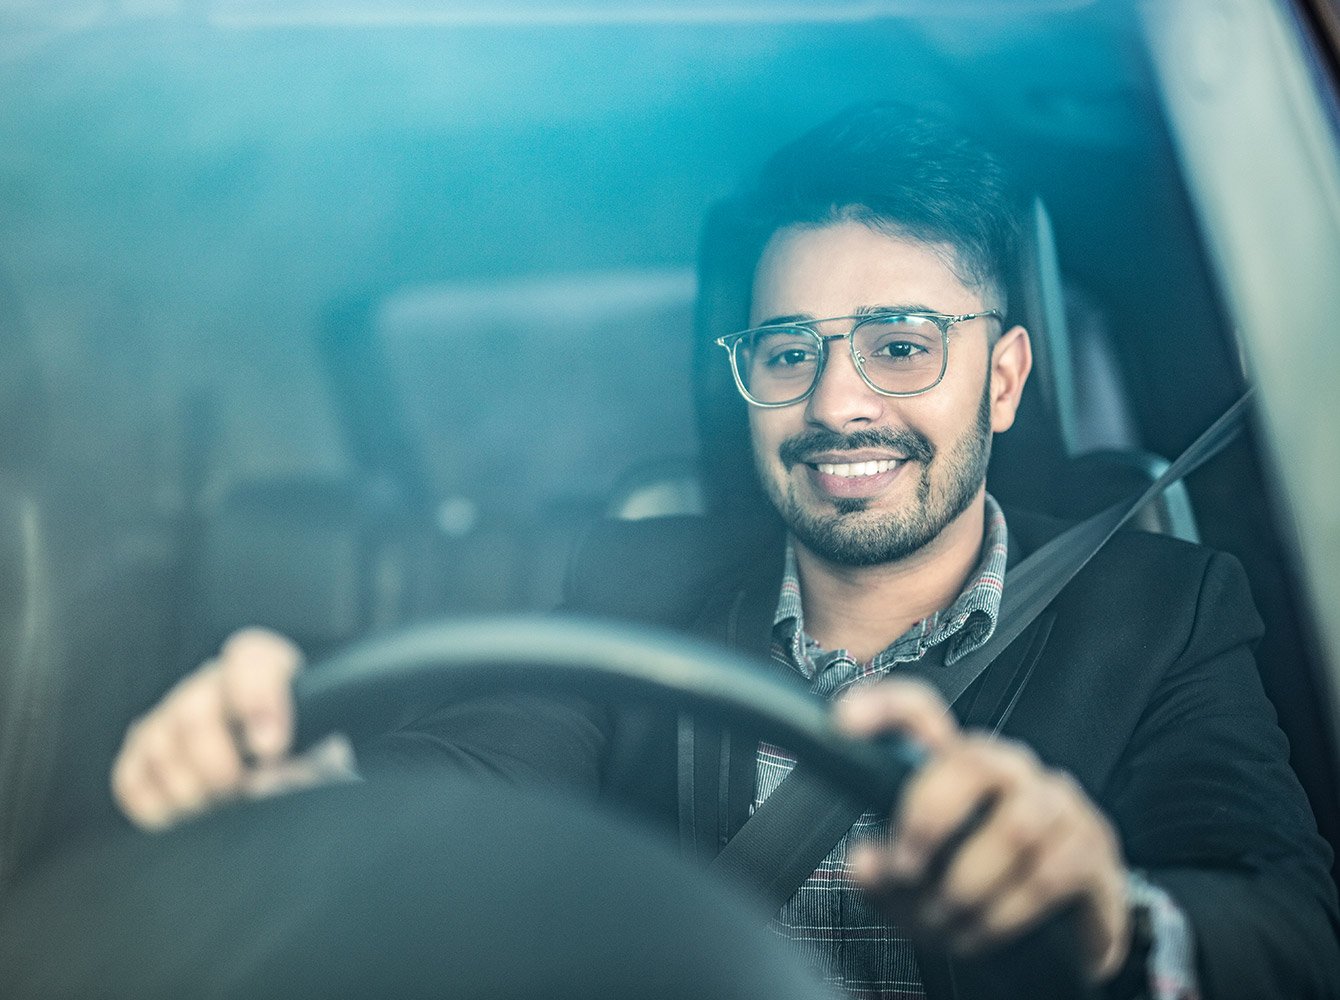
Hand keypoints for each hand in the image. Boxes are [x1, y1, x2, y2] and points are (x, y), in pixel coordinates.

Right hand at [111, 628, 354, 830]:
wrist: (272, 756)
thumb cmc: (304, 745)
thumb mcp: (320, 742)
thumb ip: (310, 758)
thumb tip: (273, 782)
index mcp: (262, 667)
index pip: (251, 663)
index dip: (257, 701)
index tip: (271, 749)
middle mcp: (210, 683)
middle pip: (194, 714)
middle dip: (215, 764)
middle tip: (237, 791)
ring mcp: (170, 713)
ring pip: (158, 746)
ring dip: (187, 789)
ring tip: (218, 806)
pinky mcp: (141, 750)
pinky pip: (131, 777)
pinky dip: (154, 804)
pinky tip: (183, 814)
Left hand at [833, 679, 1131, 981]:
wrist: (1053, 946)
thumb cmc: (977, 896)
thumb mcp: (916, 890)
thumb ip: (884, 875)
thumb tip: (864, 865)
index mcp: (953, 766)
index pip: (922, 714)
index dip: (885, 709)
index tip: (845, 722)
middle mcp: (1007, 770)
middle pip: (970, 761)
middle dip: (929, 819)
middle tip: (904, 869)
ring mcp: (1055, 802)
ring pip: (1013, 826)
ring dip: (968, 886)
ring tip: (944, 920)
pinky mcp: (1092, 846)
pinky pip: (1048, 874)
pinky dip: (1004, 913)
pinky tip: (983, 930)